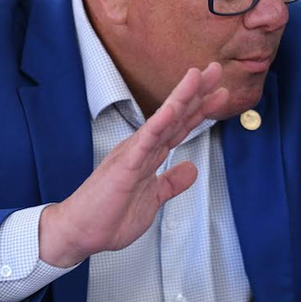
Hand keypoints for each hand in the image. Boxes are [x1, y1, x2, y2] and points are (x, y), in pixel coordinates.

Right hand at [38, 63, 229, 267]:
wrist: (80, 232)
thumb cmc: (108, 216)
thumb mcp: (152, 199)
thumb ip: (171, 182)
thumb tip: (191, 169)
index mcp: (148, 155)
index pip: (179, 127)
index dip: (200, 109)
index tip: (220, 92)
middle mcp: (141, 148)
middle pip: (175, 116)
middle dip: (197, 93)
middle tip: (216, 69)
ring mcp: (133, 154)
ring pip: (162, 120)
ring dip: (181, 97)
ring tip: (198, 76)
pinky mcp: (124, 166)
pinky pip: (145, 141)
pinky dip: (160, 123)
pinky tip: (173, 108)